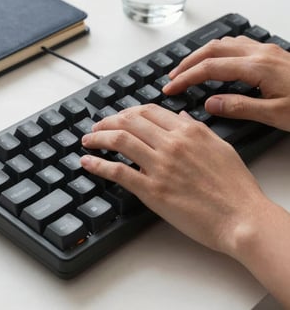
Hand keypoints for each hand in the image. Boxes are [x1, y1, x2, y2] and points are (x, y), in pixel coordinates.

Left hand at [80, 104, 267, 255]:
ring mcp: (160, 166)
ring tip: (88, 140)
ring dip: (98, 138)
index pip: (148, 111)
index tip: (118, 117)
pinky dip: (98, 165)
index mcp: (188, 132)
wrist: (241, 217)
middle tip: (97, 127)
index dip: (127, 112)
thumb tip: (180, 117)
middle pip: (129, 122)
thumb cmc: (234, 185)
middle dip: (108, 122)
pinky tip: (87, 162)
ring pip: (120, 141)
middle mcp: (171, 144)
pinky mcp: (152, 190)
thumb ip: (197, 129)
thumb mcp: (220, 146)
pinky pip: (118, 172)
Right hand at [163, 36, 289, 131]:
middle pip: (212, 50)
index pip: (209, 68)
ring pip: (224, 44)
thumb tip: (210, 104)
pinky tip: (216, 60)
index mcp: (257, 67)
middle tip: (172, 77)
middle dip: (187, 63)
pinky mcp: (271, 53)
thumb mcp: (276, 114)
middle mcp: (259, 53)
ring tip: (188, 68)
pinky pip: (237, 44)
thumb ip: (239, 107)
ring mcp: (266, 50)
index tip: (170, 88)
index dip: (186, 78)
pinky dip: (218, 51)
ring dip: (201, 54)